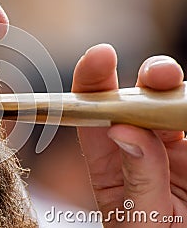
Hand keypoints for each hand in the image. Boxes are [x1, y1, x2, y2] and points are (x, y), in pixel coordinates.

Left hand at [72, 44, 185, 226]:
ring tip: (182, 96)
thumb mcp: (140, 216)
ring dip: (177, 92)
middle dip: (147, 80)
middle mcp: (137, 146)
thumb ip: (137, 175)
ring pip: (171, 105)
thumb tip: (122, 130)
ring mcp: (170, 146)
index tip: (98, 58)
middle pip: (137, 102)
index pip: (93, 115)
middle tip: (159, 74)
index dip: (92, 83)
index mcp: (108, 162)